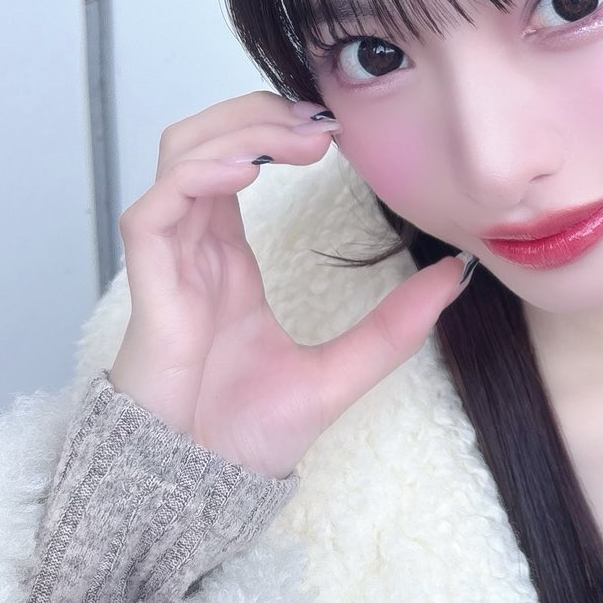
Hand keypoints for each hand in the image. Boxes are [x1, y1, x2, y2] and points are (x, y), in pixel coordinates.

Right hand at [107, 90, 467, 476]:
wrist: (199, 489)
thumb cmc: (244, 437)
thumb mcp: (342, 370)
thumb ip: (394, 325)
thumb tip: (452, 277)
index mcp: (228, 259)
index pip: (242, 163)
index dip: (280, 130)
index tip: (337, 129)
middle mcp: (195, 248)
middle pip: (208, 140)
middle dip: (260, 112)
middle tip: (322, 120)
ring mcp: (169, 261)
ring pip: (180, 156)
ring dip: (236, 129)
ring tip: (297, 136)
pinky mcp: (149, 284)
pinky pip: (155, 207)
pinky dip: (198, 175)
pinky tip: (247, 170)